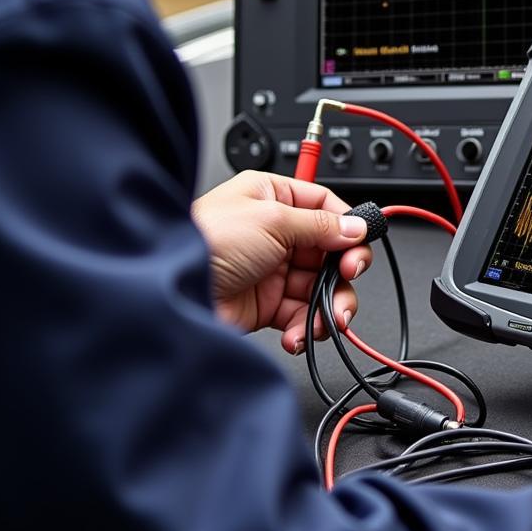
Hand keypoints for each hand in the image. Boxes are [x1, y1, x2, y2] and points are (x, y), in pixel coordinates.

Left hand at [191, 171, 371, 351]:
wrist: (173, 290)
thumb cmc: (207, 241)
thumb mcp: (271, 220)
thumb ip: (319, 224)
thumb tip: (355, 227)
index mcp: (273, 197)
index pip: (326, 207)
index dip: (347, 227)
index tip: (358, 246)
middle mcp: (275, 232)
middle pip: (330, 251)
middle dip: (343, 271)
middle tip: (346, 279)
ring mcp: (273, 269)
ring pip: (321, 287)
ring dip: (329, 305)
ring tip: (327, 319)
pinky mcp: (267, 304)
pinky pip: (302, 315)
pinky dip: (305, 327)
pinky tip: (298, 332)